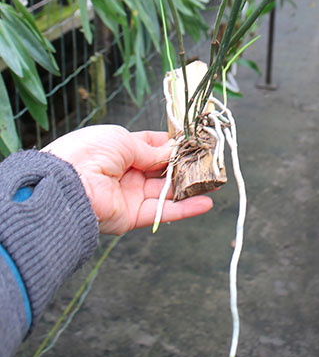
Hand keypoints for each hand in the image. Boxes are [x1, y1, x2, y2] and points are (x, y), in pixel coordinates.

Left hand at [41, 124, 212, 234]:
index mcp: (119, 149)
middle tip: (208, 160)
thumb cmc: (89, 152)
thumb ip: (151, 149)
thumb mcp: (123, 140)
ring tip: (212, 180)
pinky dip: (185, 208)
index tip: (193, 140)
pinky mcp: (132, 216)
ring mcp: (130, 195)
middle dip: (184, 165)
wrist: (67, 183)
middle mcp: (126, 172)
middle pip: (161, 169)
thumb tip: (172, 151)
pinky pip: (162, 212)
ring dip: (189, 186)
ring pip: (166, 191)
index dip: (171, 143)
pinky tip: (205, 202)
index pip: (151, 145)